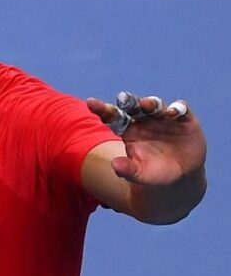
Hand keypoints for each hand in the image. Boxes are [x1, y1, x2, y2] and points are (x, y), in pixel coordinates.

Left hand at [87, 94, 206, 186]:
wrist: (180, 177)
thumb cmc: (153, 173)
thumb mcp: (139, 174)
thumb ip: (127, 169)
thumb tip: (114, 166)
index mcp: (127, 129)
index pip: (112, 116)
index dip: (102, 109)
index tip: (90, 102)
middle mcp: (143, 119)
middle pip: (133, 106)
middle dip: (128, 101)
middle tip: (122, 98)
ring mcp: (163, 117)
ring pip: (155, 105)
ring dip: (151, 103)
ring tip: (147, 105)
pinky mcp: (184, 119)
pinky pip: (180, 109)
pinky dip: (177, 108)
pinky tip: (173, 112)